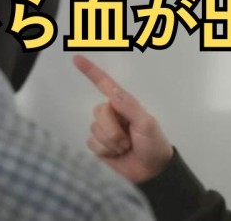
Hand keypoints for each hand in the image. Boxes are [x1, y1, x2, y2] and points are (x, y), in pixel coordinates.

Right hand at [74, 55, 173, 182]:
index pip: (105, 84)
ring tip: (126, 147)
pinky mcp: (98, 145)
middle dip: (114, 129)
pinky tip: (117, 154)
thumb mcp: (147, 124)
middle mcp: (112, 113)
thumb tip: (112, 93)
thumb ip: (130, 107)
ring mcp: (104, 129)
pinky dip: (105, 151)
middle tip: (130, 140)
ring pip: (95, 129)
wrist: (151, 172)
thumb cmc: (154, 144)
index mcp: (124, 103)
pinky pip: (91, 143)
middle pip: (99, 112)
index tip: (77, 58)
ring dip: (111, 142)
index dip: (91, 71)